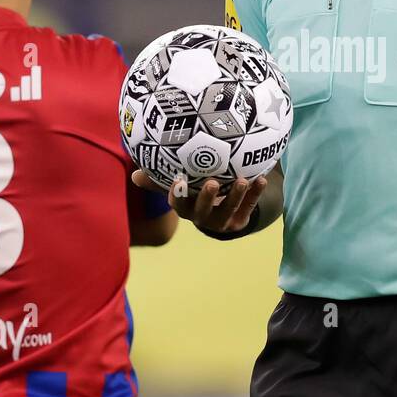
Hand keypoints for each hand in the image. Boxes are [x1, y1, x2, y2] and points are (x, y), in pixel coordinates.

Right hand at [131, 170, 265, 236]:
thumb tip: (135, 175)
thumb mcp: (179, 189)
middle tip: (214, 182)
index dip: (178, 195)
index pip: (179, 205)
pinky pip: (249, 208)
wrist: (224, 214)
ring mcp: (223, 221)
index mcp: (187, 209)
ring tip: (243, 180)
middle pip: (204, 212)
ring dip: (236, 196)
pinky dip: (255, 195)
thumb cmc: (196, 195)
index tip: (178, 179)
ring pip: (229, 211)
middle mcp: (203, 218)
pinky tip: (261, 180)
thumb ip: (160, 181)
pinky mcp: (240, 221)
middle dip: (208, 198)